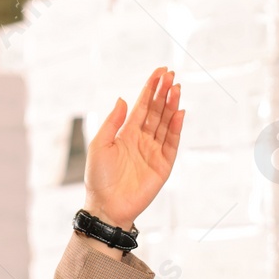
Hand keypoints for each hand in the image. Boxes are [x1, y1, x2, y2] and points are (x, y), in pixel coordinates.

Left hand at [84, 67, 184, 229]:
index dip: (151, 88)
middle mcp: (142, 139)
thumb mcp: (99, 145)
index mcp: (127, 133)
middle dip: (164, 93)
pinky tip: (179, 113)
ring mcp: (154, 152)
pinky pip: (172, 143)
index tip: (160, 72)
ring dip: (172, 106)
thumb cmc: (98, 178)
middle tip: (171, 75)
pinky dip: (176, 128)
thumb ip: (112, 122)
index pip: (142, 106)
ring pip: (166, 124)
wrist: (107, 206)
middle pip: (157, 111)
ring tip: (177, 88)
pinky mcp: (163, 165)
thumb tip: (123, 98)